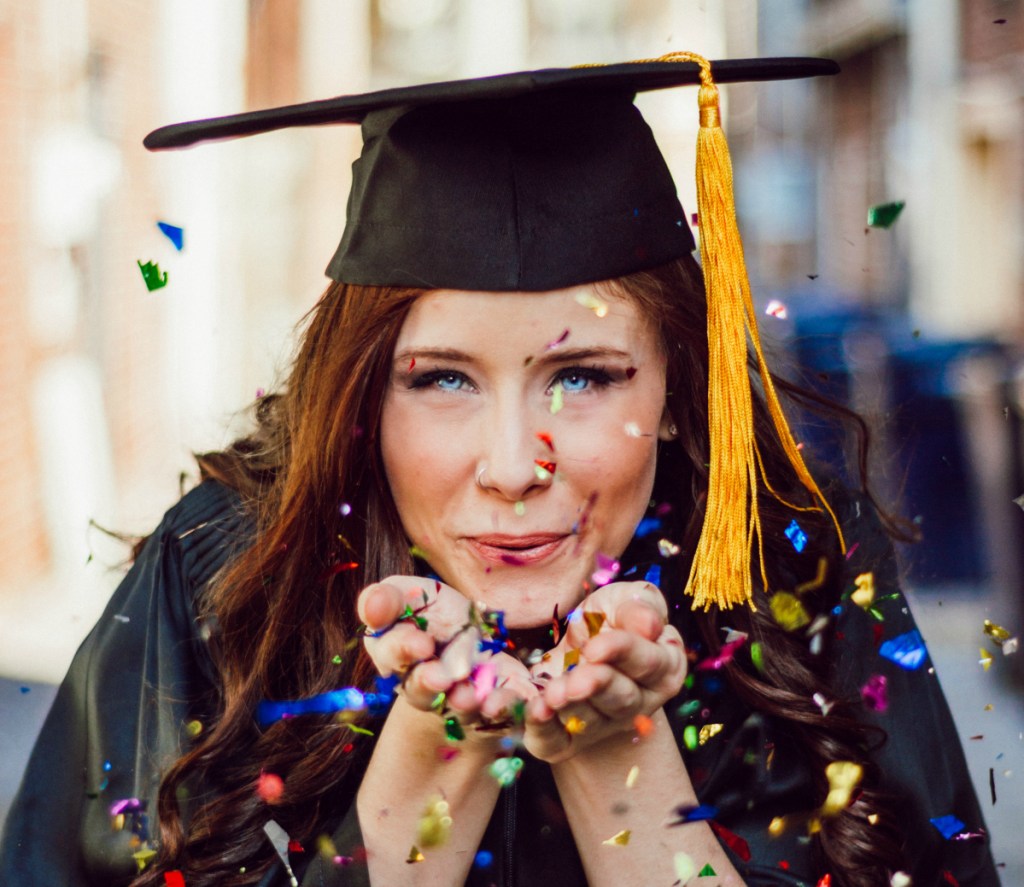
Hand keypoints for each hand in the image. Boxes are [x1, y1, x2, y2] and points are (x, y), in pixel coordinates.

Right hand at [358, 576, 535, 733]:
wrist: (473, 642)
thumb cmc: (433, 614)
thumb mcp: (409, 595)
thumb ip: (389, 599)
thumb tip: (373, 605)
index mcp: (398, 656)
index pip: (392, 655)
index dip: (403, 649)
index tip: (421, 643)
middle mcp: (425, 687)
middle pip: (421, 692)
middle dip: (430, 684)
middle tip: (441, 677)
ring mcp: (461, 700)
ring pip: (461, 708)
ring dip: (466, 702)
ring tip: (471, 695)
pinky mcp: (498, 704)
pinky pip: (505, 711)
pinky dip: (511, 705)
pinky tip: (520, 702)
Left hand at [522, 581, 686, 762]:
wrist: (575, 650)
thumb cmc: (606, 620)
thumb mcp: (623, 600)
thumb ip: (639, 605)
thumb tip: (649, 623)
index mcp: (663, 666)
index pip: (648, 661)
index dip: (622, 652)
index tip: (594, 647)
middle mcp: (639, 702)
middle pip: (622, 698)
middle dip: (596, 688)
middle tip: (573, 682)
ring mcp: (604, 725)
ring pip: (589, 721)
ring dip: (569, 707)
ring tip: (551, 694)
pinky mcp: (567, 740)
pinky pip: (555, 741)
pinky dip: (543, 729)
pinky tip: (535, 710)